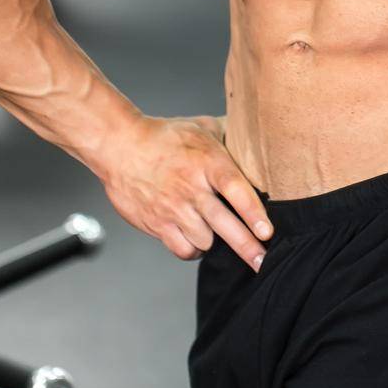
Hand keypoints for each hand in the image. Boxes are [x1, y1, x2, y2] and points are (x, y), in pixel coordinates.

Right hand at [99, 112, 272, 267]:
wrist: (120, 145)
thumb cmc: (164, 136)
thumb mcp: (202, 126)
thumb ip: (230, 135)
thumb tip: (257, 137)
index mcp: (207, 161)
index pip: (235, 189)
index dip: (253, 212)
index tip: (267, 231)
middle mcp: (191, 187)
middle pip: (225, 224)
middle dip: (247, 247)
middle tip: (263, 261)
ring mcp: (173, 207)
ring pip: (205, 241)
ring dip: (216, 242)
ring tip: (218, 233)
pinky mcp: (157, 223)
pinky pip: (183, 249)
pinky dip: (193, 250)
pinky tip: (197, 240)